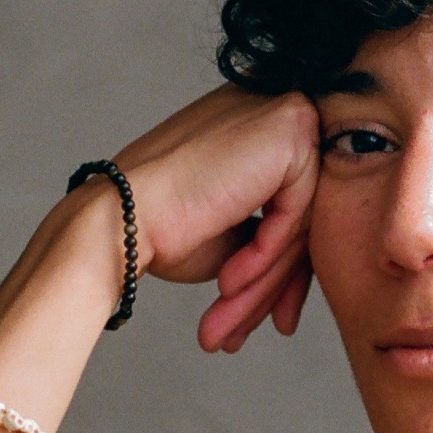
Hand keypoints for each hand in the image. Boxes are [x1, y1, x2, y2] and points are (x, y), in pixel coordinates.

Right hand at [83, 87, 320, 353]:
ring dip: (266, 281)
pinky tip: (228, 283)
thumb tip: (312, 262)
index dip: (284, 265)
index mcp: (257, 120)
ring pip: (302, 219)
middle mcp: (274, 103)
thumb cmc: (165, 228)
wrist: (120, 219)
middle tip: (268, 329)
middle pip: (304, 212)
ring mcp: (286, 110)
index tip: (276, 315)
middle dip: (281, 283)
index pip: (294, 200)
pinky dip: (264, 256)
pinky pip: (296, 214)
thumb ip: (277, 231)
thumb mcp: (237, 234)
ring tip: (233, 324)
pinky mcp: (291, 129)